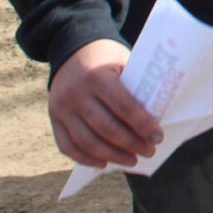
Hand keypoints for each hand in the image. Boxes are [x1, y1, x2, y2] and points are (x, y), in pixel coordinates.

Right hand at [48, 39, 161, 167]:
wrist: (72, 49)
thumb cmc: (107, 57)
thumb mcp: (123, 62)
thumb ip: (135, 85)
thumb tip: (159, 115)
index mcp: (98, 76)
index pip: (123, 106)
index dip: (142, 125)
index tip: (158, 137)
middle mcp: (76, 94)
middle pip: (105, 128)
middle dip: (130, 144)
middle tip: (149, 151)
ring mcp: (61, 108)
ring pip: (86, 142)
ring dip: (111, 156)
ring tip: (132, 160)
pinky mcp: (53, 118)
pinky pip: (67, 146)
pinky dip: (85, 158)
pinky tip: (104, 163)